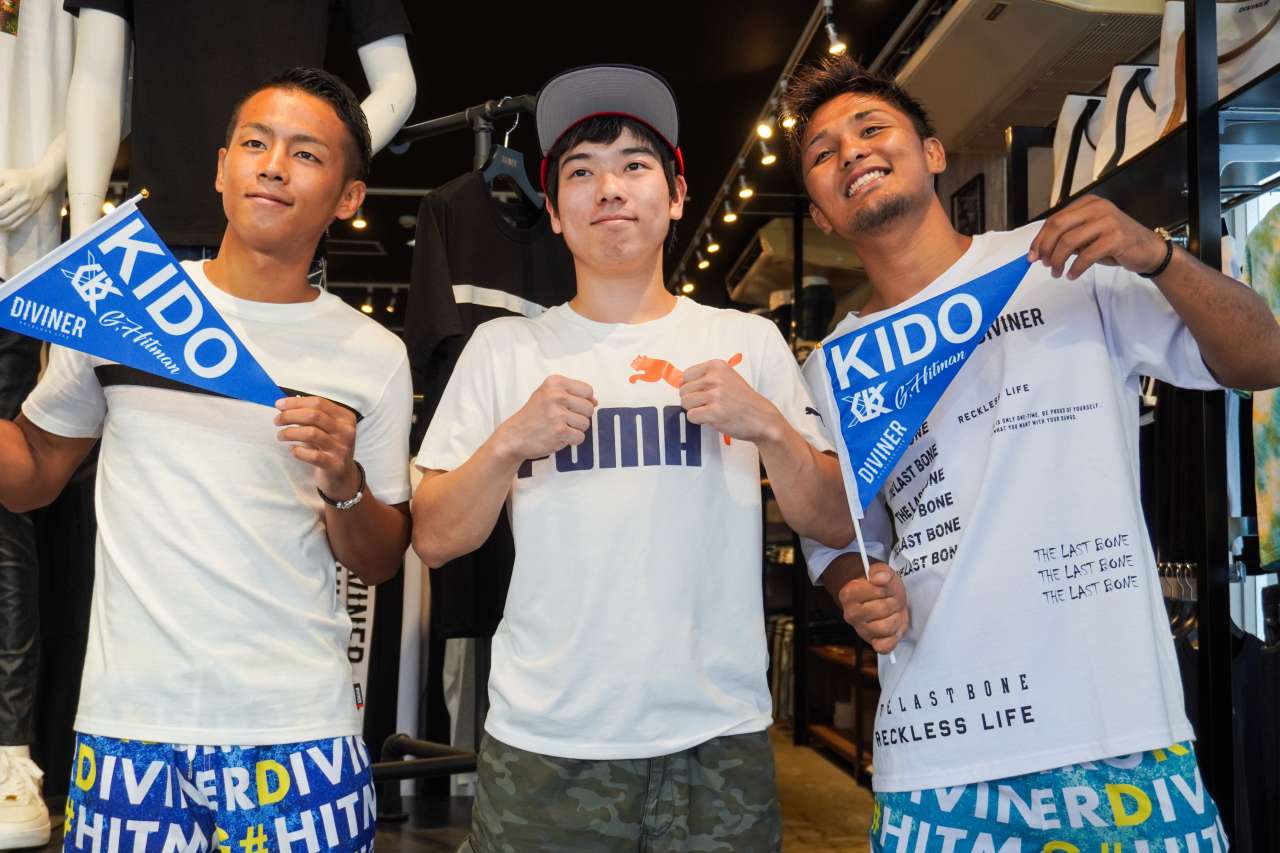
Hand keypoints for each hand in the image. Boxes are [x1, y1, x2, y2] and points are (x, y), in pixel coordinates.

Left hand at [0, 167, 54, 231]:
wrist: (41, 181)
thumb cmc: (20, 177)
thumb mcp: (5, 175)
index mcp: (13, 188)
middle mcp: (21, 199)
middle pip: (1, 212)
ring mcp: (26, 208)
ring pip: (7, 221)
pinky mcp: (29, 214)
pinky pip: (15, 225)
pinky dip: (4, 226)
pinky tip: (0, 222)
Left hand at [275, 396, 360, 498]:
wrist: (343, 475)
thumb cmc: (329, 447)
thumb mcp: (326, 429)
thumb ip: (310, 416)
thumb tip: (285, 405)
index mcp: (345, 417)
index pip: (318, 402)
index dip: (296, 402)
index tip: (279, 404)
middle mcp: (346, 431)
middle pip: (313, 415)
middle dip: (290, 415)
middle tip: (277, 420)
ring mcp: (341, 448)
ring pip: (311, 433)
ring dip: (290, 432)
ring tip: (281, 435)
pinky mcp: (334, 464)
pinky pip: (311, 455)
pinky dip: (297, 451)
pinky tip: (293, 450)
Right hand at [497, 375, 596, 461]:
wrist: (514, 436)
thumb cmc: (532, 416)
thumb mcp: (547, 395)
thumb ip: (571, 394)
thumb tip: (594, 401)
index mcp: (555, 382)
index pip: (588, 390)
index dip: (583, 401)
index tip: (570, 406)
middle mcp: (557, 395)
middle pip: (589, 408)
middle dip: (580, 416)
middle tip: (563, 419)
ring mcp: (558, 413)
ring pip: (586, 423)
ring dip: (575, 429)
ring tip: (559, 427)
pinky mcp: (560, 431)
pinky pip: (580, 436)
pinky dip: (571, 440)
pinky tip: (558, 436)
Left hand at [679, 357, 779, 443]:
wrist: (762, 417)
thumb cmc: (743, 400)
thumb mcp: (727, 378)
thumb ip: (705, 377)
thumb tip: (679, 382)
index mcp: (717, 366)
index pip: (686, 375)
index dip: (691, 387)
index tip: (703, 393)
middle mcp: (715, 378)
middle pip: (683, 390)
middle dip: (692, 400)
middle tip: (708, 404)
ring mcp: (716, 395)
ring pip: (685, 403)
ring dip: (695, 410)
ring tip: (711, 410)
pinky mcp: (715, 412)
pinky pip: (691, 416)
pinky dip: (699, 420)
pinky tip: (712, 418)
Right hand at [838, 561, 908, 653]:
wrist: (885, 599)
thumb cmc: (882, 588)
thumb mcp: (884, 574)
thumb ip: (881, 571)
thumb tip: (878, 578)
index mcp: (848, 594)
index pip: (875, 592)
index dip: (886, 589)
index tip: (885, 588)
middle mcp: (851, 614)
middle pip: (882, 609)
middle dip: (893, 603)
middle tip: (891, 601)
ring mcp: (860, 630)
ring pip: (886, 627)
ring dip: (896, 618)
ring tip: (892, 613)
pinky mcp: (872, 642)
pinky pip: (884, 646)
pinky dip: (893, 638)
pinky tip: (893, 628)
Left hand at [1028, 195, 1167, 280]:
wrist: (1148, 249)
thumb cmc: (1115, 243)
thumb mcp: (1088, 235)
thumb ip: (1067, 238)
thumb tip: (1039, 251)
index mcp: (1087, 203)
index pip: (1055, 219)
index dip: (1040, 239)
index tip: (1032, 256)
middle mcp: (1097, 208)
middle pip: (1058, 226)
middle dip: (1046, 248)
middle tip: (1043, 264)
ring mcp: (1107, 221)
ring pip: (1069, 241)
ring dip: (1058, 260)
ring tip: (1056, 272)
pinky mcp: (1116, 238)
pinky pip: (1086, 255)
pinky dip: (1075, 268)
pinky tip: (1072, 275)